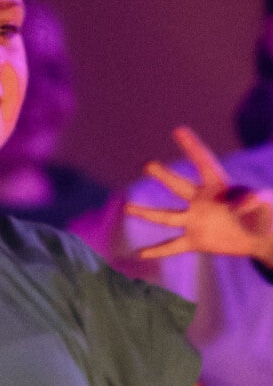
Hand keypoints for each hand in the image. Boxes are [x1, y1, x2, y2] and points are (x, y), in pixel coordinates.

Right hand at [126, 127, 272, 261]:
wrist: (263, 237)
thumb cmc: (265, 214)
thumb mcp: (262, 202)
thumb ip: (250, 200)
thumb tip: (240, 204)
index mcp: (219, 187)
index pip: (203, 163)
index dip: (192, 147)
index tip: (178, 131)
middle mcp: (202, 202)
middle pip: (179, 187)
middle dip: (164, 176)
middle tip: (148, 166)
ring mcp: (196, 221)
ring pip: (167, 217)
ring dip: (147, 213)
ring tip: (127, 208)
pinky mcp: (196, 241)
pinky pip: (172, 246)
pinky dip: (157, 251)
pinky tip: (139, 254)